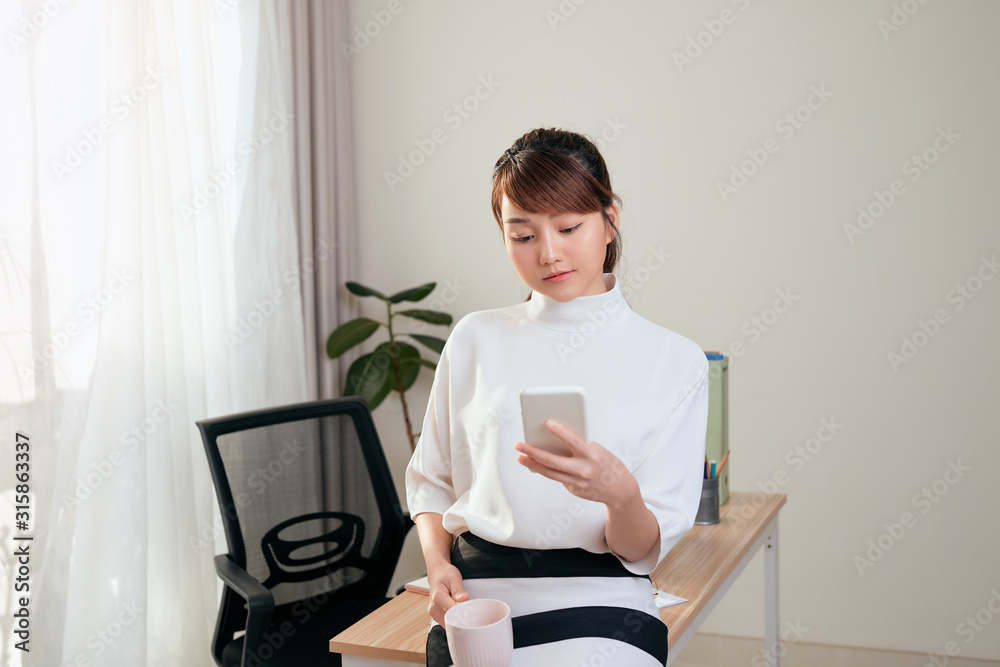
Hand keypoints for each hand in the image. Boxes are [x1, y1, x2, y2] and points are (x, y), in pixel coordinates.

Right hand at [426, 561, 468, 625]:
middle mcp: (433, 607)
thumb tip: (464, 599)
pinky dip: (454, 620)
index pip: (452, 612)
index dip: (463, 615)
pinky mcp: (436, 616)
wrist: (437, 574)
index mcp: (437, 597)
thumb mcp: (454, 578)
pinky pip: (446, 623)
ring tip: (464, 611)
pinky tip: (458, 613)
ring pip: (448, 624)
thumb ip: (458, 589)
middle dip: (461, 620)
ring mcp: (433, 613)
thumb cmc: (445, 575)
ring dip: (457, 621)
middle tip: (471, 614)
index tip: (472, 615)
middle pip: (450, 621)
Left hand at [514, 419, 638, 508]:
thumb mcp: (597, 451)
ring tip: (520, 457)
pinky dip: (548, 470)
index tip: (546, 422)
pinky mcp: (574, 490)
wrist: (620, 490)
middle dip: (533, 452)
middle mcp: (583, 470)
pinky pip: (558, 478)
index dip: (559, 431)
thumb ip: (579, 448)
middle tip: (519, 444)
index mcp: (592, 455)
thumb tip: (555, 443)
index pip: (573, 441)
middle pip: (553, 461)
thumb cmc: (608, 464)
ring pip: (550, 473)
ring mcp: (578, 482)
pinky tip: (537, 465)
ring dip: (533, 464)